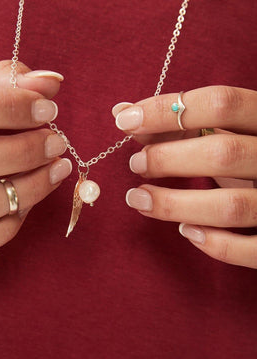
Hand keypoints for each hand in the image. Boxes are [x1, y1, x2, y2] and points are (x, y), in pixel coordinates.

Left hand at [113, 86, 256, 268]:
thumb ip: (180, 125)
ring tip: (138, 199)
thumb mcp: (226, 134)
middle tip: (136, 164)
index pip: (221, 103)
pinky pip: (250, 248)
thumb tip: (122, 112)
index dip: (168, 110)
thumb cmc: (249, 160)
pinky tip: (185, 232)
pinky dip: (215, 244)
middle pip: (224, 154)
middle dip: (169, 159)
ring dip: (176, 205)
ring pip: (230, 207)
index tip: (125, 120)